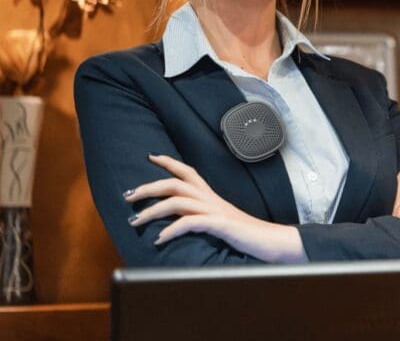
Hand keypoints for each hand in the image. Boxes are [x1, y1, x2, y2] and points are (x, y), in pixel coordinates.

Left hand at [125, 154, 305, 262]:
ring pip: (178, 201)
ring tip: (134, 222)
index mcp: (212, 196)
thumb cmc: (247, 234)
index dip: (169, 162)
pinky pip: (190, 223)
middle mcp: (211, 199)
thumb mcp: (220, 222)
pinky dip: (171, 230)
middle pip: (175, 184)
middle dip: (148, 187)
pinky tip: (159, 239)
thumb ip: (203, 217)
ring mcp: (216, 211)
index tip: (150, 156)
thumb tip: (182, 221)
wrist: (272, 242)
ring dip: (152, 210)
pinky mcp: (220, 225)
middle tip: (127, 196)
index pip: (188, 172)